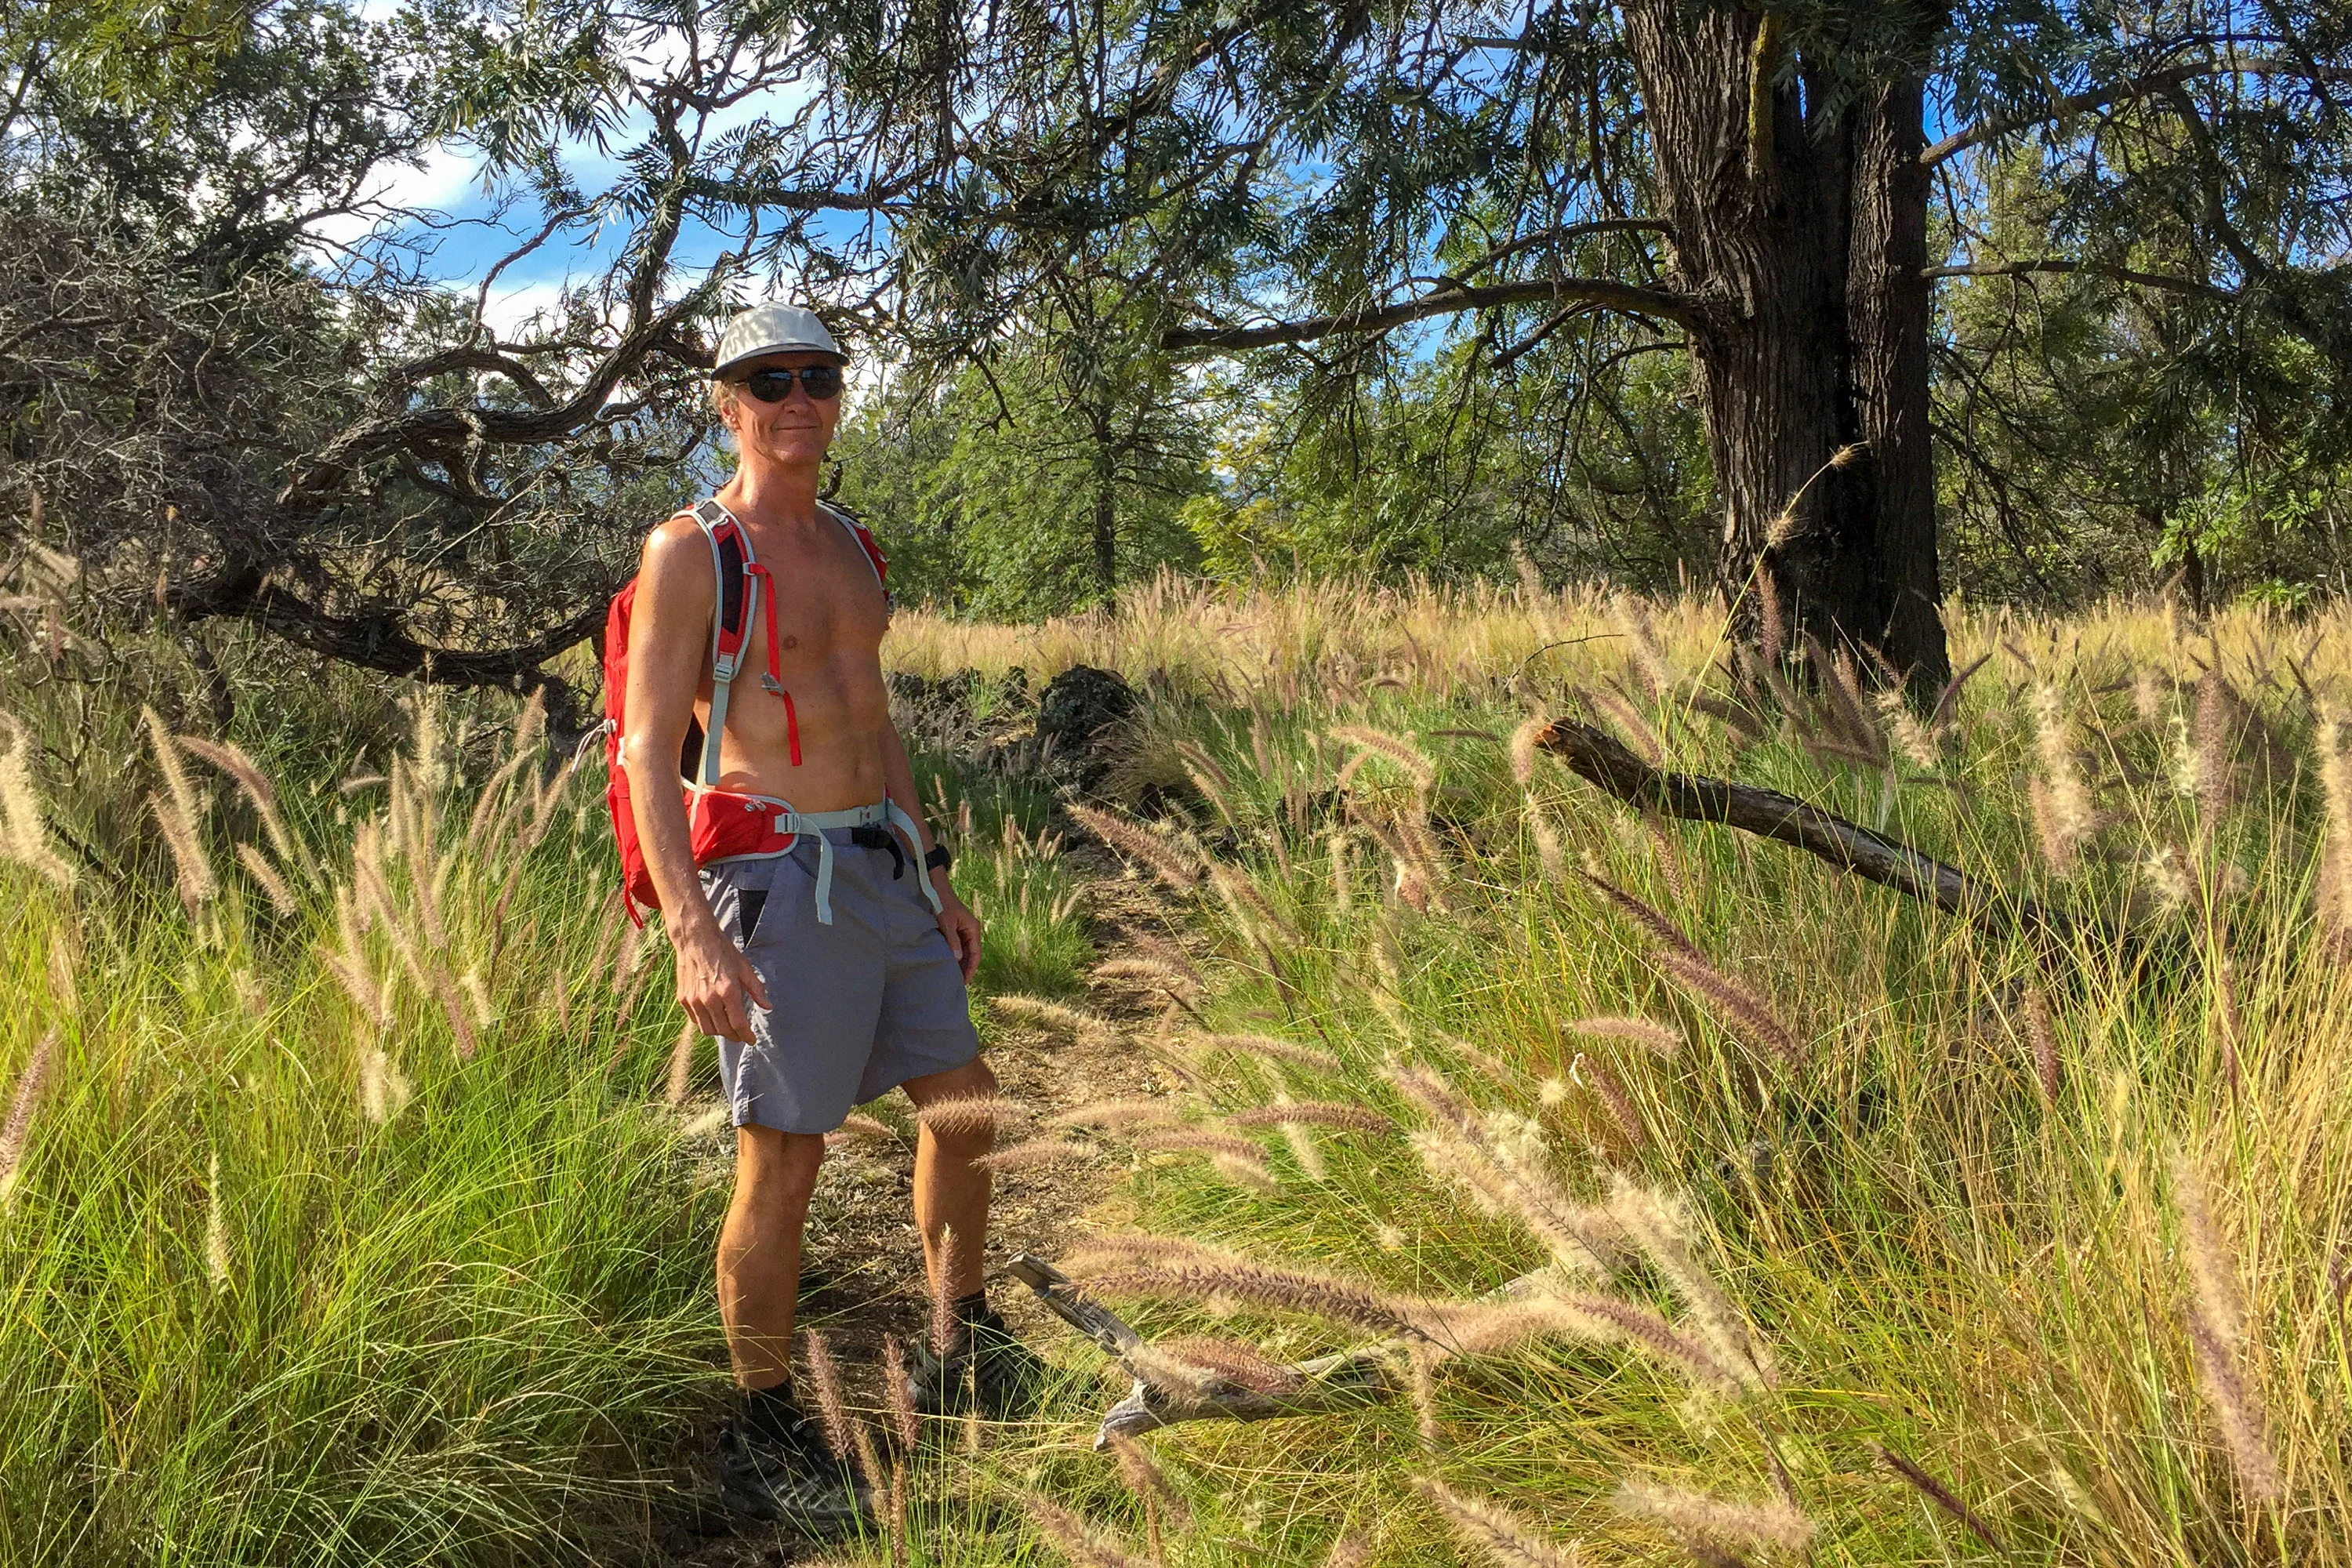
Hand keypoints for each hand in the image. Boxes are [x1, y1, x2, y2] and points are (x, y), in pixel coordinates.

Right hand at [674, 919, 768, 1039]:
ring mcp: (694, 1000)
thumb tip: (767, 1006)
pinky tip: (713, 1017)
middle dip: (735, 1036)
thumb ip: (756, 989)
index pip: (738, 1024)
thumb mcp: (744, 967)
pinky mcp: (683, 999)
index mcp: (728, 991)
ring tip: (728, 1028)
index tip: (751, 1040)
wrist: (695, 939)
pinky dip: (706, 1023)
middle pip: (723, 1030)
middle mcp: (709, 999)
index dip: (746, 1036)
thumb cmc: (722, 951)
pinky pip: (695, 1020)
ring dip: (720, 1032)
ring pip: (708, 1029)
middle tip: (741, 1035)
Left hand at [933, 875, 981, 982]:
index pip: (975, 954)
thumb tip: (957, 959)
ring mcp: (962, 930)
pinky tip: (947, 964)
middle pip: (971, 955)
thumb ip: (952, 941)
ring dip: (959, 963)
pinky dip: (953, 956)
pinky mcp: (954, 929)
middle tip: (957, 984)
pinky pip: (956, 946)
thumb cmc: (942, 902)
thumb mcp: (946, 922)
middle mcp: (970, 930)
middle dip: (965, 969)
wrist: (936, 887)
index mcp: (973, 929)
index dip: (971, 969)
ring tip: (953, 978)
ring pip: (963, 951)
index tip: (964, 982)